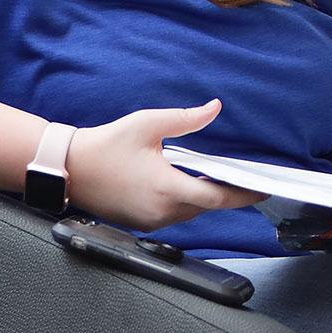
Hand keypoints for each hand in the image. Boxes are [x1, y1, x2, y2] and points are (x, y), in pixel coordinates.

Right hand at [65, 99, 264, 231]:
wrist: (69, 168)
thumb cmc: (106, 145)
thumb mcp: (147, 123)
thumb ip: (185, 118)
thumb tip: (214, 108)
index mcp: (166, 187)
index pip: (216, 197)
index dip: (243, 194)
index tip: (262, 189)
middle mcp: (162, 211)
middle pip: (207, 206)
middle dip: (227, 193)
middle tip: (246, 179)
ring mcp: (152, 221)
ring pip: (191, 212)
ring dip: (205, 197)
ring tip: (221, 179)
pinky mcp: (143, 224)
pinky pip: (175, 215)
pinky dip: (186, 201)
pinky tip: (188, 184)